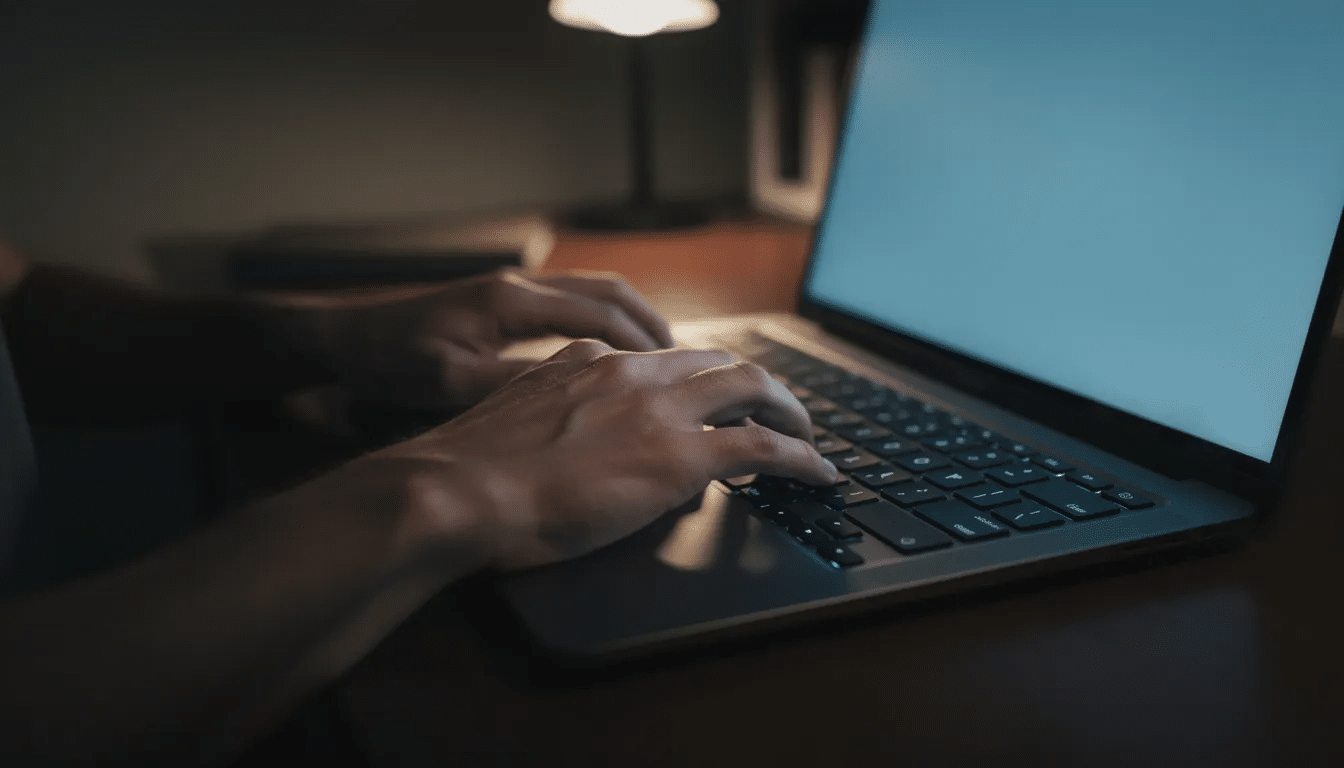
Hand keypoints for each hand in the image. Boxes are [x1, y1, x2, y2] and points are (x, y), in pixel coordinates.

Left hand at [296, 269, 675, 408]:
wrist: (346, 340)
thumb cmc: (391, 362)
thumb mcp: (451, 382)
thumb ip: (512, 386)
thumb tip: (576, 396)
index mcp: (512, 301)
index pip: (599, 315)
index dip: (644, 343)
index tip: (677, 371)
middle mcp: (519, 285)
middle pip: (608, 291)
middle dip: (651, 324)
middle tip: (685, 361)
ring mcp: (511, 289)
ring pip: (592, 292)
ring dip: (631, 320)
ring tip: (661, 357)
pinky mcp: (502, 301)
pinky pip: (569, 303)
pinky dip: (602, 323)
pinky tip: (608, 355)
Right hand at [346, 339, 841, 570]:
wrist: (454, 491)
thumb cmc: (467, 472)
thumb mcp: (513, 420)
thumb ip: (551, 411)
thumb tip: (575, 436)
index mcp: (586, 358)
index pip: (662, 358)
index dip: (699, 376)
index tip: (714, 394)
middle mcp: (629, 371)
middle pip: (718, 360)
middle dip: (759, 384)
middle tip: (779, 409)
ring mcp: (658, 410)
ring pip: (752, 387)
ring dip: (790, 411)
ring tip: (808, 436)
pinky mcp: (679, 456)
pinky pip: (763, 446)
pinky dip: (800, 457)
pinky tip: (818, 473)